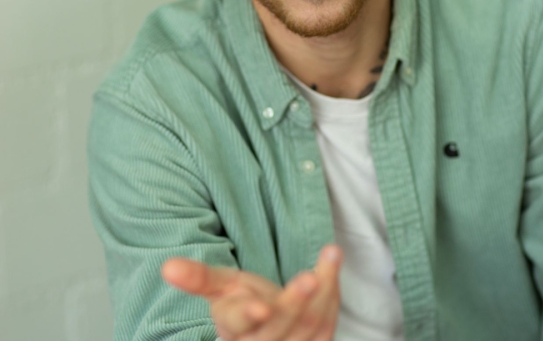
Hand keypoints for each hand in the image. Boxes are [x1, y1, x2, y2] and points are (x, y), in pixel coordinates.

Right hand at [161, 244, 342, 340]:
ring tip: (330, 256)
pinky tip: (332, 267)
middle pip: (279, 325)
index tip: (260, 306)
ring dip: (324, 292)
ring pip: (310, 327)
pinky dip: (333, 296)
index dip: (248, 315)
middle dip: (295, 302)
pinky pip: (328, 326)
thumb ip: (198, 278)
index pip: (238, 324)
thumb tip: (167, 267)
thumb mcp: (220, 289)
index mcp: (234, 328)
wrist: (265, 325)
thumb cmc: (240, 302)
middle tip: (310, 277)